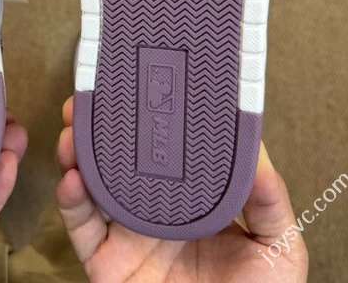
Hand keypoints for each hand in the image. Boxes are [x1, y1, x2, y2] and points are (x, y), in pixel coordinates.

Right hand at [56, 96, 307, 282]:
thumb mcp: (277, 247)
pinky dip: (71, 201)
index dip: (148, 118)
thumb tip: (257, 151)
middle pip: (117, 159)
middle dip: (100, 127)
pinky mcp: (105, 261)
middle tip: (91, 97)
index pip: (164, 149)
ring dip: (77, 152)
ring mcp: (126, 233)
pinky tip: (73, 177)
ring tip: (74, 129)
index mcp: (189, 199)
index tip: (141, 87)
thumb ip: (269, 202)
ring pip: (91, 183)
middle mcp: (152, 209)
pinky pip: (81, 227)